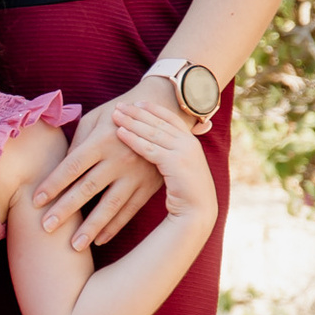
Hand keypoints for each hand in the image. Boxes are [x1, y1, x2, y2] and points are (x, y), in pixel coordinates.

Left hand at [31, 91, 159, 253]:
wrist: (162, 112)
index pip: (71, 166)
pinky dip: (115, 227)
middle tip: (46, 228)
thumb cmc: (119, 114)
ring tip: (74, 246)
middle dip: (65, 210)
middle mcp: (118, 159)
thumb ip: (78, 142)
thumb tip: (60, 168)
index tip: (36, 201)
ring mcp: (135, 174)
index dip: (53, 184)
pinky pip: (130, 210)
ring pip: (110, 205)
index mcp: (101, 141)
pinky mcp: (148, 185)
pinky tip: (100, 241)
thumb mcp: (95, 119)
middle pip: (87, 189)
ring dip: (91, 227)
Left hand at [109, 85, 220, 234]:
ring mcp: (183, 152)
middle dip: (138, 112)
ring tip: (115, 114)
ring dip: (132, 121)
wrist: (199, 213)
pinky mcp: (175, 164)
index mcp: (190, 142)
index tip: (138, 102)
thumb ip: (169, 155)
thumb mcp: (181, 170)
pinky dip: (134, 139)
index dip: (154, 109)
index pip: (171, 119)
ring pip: (153, 132)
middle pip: (159, 122)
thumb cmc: (187, 196)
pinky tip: (120, 133)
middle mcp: (188, 143)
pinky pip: (150, 148)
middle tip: (119, 104)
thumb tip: (155, 148)